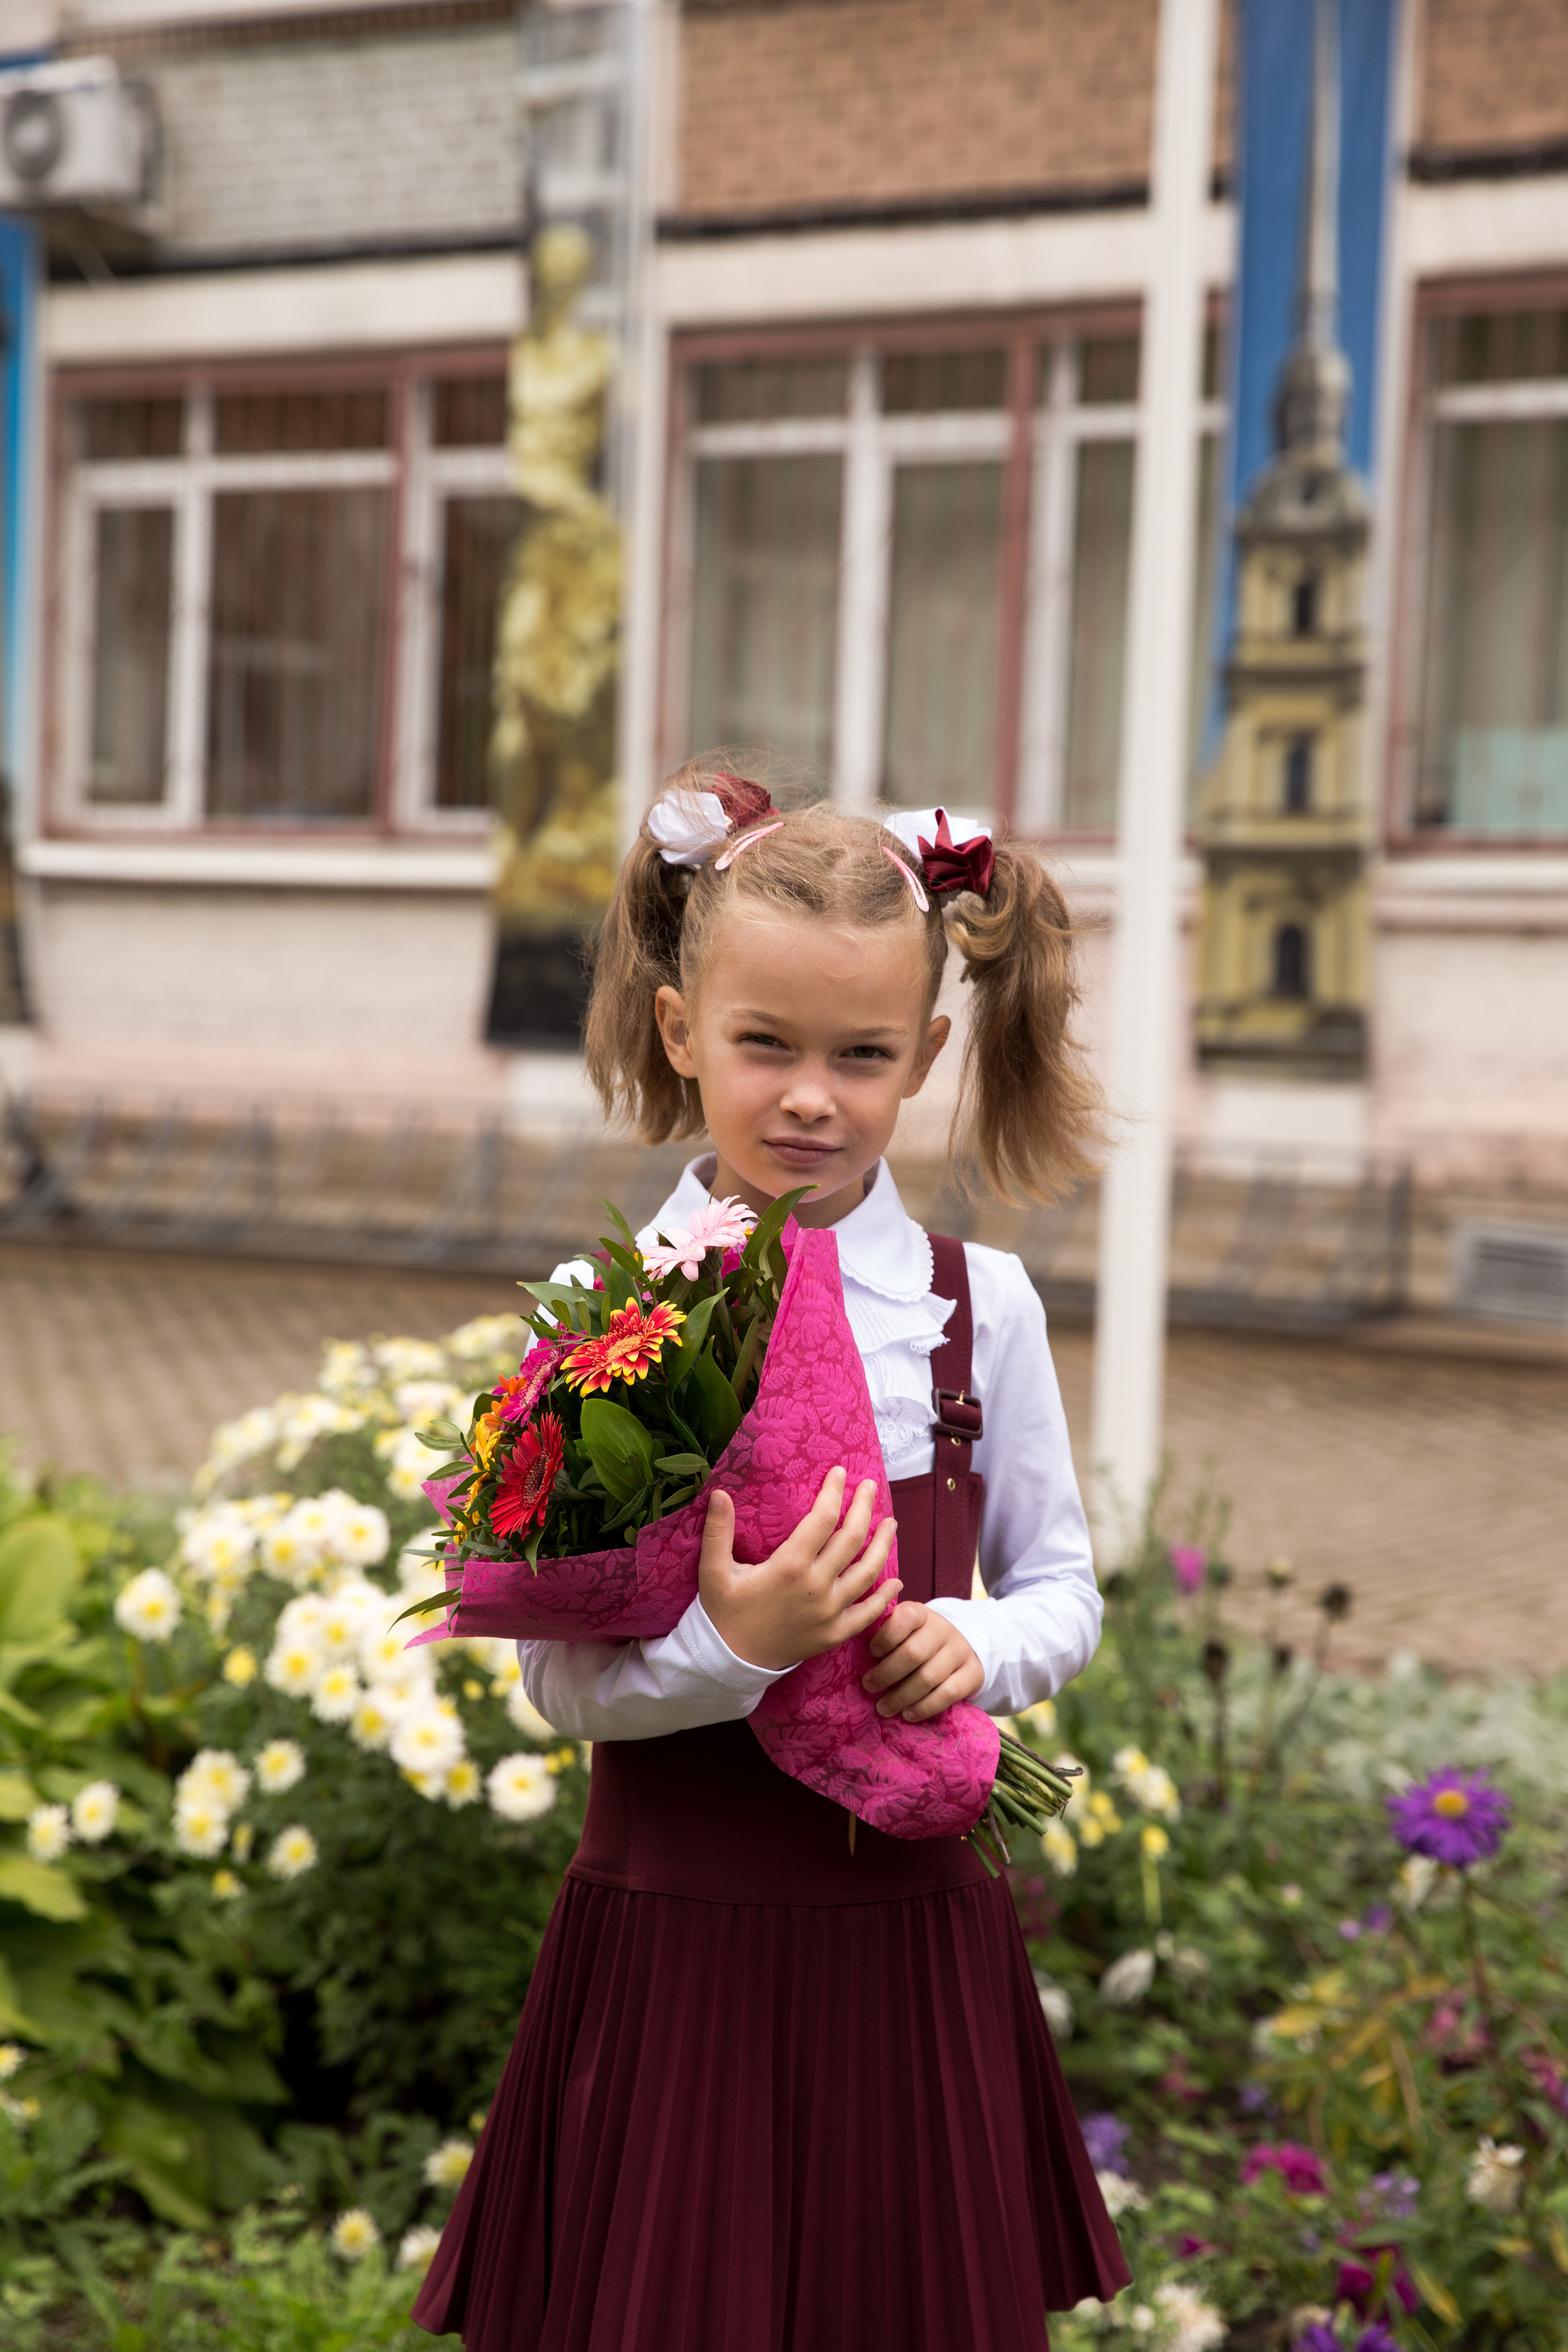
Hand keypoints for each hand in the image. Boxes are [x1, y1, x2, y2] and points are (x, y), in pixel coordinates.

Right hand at [698, 1468, 897, 1671]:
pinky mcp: (834, 1635)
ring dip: (883, 1545)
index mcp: (789, 1566)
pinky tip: (897, 1581)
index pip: (822, 1519)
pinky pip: (868, 1614)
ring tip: (890, 1523)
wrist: (728, 1663)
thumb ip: (718, 1531)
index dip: (833, 1492)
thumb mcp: (713, 1571)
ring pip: (867, 1573)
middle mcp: (815, 1587)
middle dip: (863, 1508)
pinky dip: (885, 1597)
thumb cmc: (722, 1612)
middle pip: (851, 1540)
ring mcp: (829, 1613)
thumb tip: (718, 1492)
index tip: (838, 1472)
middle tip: (869, 1487)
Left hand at [861, 1600, 981, 1721]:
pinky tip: (907, 1714)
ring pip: (928, 1677)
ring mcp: (960, 1651)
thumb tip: (853, 1649)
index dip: (886, 1636)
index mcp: (921, 1614)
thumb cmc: (918, 1641)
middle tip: (868, 1686)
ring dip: (901, 1696)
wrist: (960, 1649)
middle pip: (913, 1653)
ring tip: (883, 1708)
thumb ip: (884, 1635)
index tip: (871, 1652)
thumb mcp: (904, 1631)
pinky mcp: (972, 1674)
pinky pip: (947, 1694)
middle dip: (887, 1673)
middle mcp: (943, 1629)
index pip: (906, 1617)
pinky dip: (924, 1707)